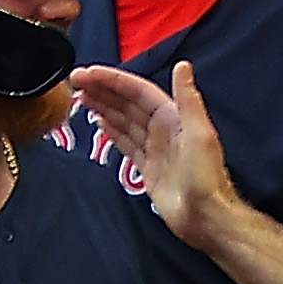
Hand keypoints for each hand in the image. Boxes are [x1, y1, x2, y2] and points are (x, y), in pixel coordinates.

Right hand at [67, 60, 244, 250]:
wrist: (206, 217)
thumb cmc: (206, 177)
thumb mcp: (199, 133)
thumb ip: (188, 99)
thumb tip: (183, 66)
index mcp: (173, 118)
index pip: (138, 92)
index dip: (114, 80)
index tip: (90, 73)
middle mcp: (162, 130)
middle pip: (127, 104)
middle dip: (103, 91)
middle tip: (76, 81)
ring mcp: (154, 149)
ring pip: (124, 122)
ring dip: (103, 107)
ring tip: (81, 97)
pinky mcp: (147, 169)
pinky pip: (126, 145)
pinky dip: (113, 133)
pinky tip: (99, 123)